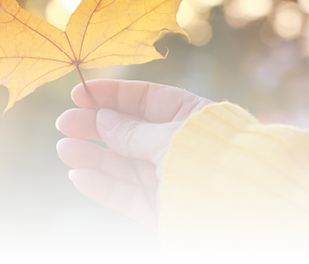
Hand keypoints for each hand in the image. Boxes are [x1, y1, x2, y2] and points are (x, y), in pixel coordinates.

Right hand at [54, 79, 211, 230]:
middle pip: (128, 133)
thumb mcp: (169, 139)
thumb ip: (132, 132)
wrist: (244, 214)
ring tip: (65, 150)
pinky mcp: (162, 210)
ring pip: (122, 165)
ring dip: (92, 157)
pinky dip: (102, 187)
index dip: (112, 95)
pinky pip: (127, 196)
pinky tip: (79, 177)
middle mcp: (178, 147)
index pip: (145, 99)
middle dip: (95, 128)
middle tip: (64, 124)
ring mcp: (169, 179)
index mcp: (191, 118)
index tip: (80, 94)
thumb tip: (101, 119)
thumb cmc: (213, 163)